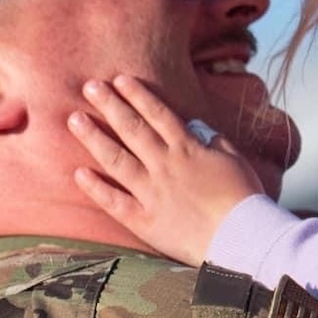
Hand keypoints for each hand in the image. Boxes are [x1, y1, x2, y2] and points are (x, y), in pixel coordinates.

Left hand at [68, 75, 262, 265]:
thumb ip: (212, 140)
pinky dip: (96, 188)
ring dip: (94, 137)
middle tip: (89, 87)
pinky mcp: (145, 221)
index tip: (119, 79)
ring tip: (74, 119)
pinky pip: (114, 201)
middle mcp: (165, 165)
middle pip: (132, 129)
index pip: (157, 114)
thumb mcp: (233, 159)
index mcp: (188, 148)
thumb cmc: (243, 198)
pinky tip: (78, 173)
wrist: (242, 237)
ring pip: (116, 159)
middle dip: (109, 105)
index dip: (137, 95)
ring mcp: (152, 192)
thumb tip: (194, 126)